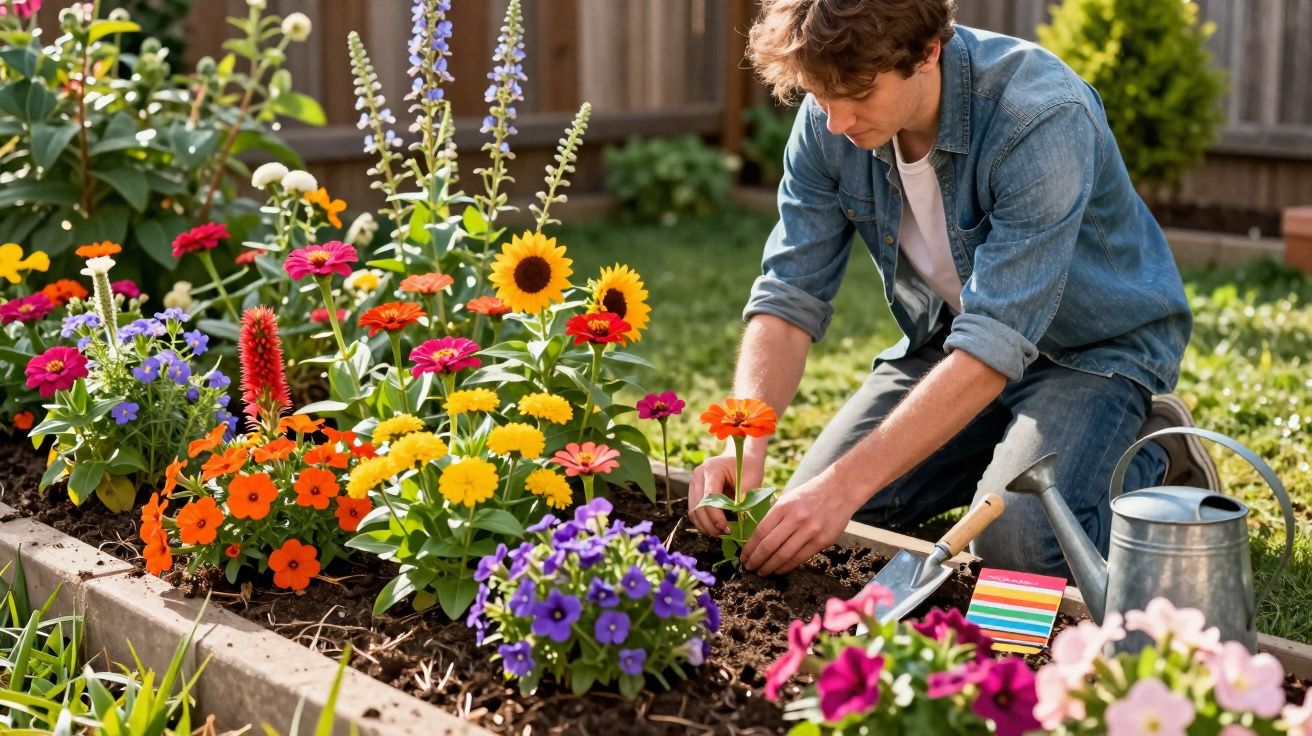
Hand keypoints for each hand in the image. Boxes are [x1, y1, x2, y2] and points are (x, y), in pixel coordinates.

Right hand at [688, 451, 763, 537]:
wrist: (741, 456)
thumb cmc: (748, 467)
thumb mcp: (752, 481)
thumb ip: (745, 499)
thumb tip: (741, 522)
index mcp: (712, 468)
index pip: (709, 497)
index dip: (717, 516)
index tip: (727, 529)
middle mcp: (698, 474)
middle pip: (698, 505)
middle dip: (710, 524)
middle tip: (723, 535)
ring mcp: (693, 482)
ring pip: (693, 510)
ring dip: (704, 525)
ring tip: (718, 534)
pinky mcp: (694, 490)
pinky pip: (694, 510)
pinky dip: (702, 522)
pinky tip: (713, 529)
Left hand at [741, 475, 857, 575]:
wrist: (840, 490)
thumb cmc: (810, 494)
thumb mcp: (788, 498)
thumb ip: (774, 516)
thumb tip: (756, 539)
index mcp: (783, 507)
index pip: (760, 532)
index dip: (750, 548)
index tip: (743, 557)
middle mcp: (796, 519)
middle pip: (769, 546)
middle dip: (756, 560)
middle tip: (749, 568)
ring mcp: (810, 530)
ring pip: (784, 555)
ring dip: (770, 567)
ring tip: (761, 572)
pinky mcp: (822, 541)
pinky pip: (800, 558)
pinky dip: (787, 566)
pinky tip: (779, 570)